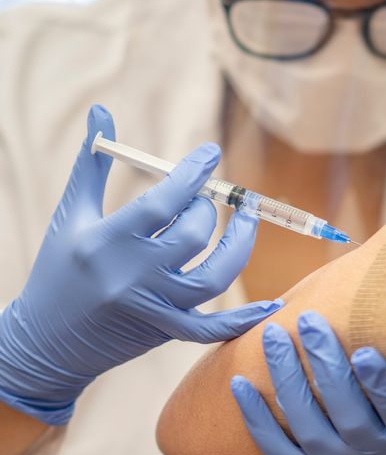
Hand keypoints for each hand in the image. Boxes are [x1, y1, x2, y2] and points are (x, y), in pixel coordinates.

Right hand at [0, 105, 280, 425]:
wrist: (44, 343)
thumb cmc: (58, 268)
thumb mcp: (72, 215)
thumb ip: (93, 163)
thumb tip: (102, 112)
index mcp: (104, 242)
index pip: (162, 202)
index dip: (193, 174)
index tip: (211, 153)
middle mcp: (130, 277)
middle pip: (193, 234)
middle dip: (207, 207)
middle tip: (206, 195)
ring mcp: (152, 308)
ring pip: (215, 275)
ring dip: (239, 243)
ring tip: (246, 216)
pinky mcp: (164, 333)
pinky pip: (212, 328)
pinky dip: (242, 320)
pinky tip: (271, 304)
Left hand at [231, 312, 385, 454]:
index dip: (380, 384)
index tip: (364, 349)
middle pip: (349, 417)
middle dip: (327, 366)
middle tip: (309, 321)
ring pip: (310, 431)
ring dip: (288, 381)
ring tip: (274, 338)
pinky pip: (279, 454)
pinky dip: (258, 420)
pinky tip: (240, 385)